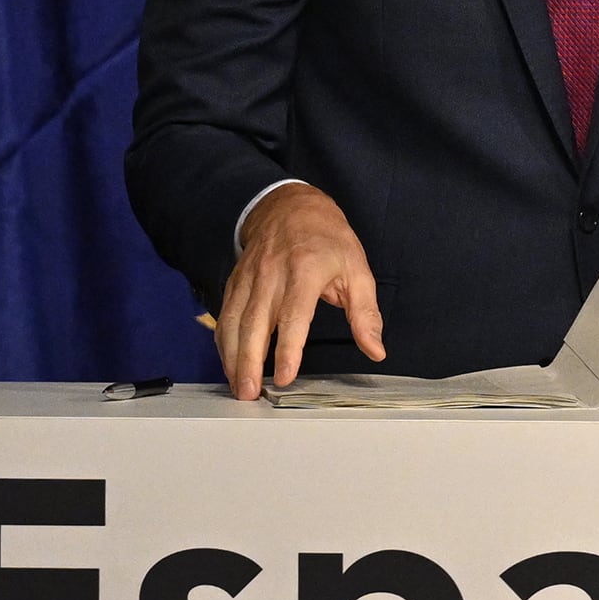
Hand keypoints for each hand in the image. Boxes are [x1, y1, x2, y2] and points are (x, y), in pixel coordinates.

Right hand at [215, 182, 383, 398]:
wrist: (290, 206)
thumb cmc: (328, 239)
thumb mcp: (357, 270)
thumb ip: (365, 314)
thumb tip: (376, 350)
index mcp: (306, 270)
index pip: (293, 315)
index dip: (288, 348)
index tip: (285, 376)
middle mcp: (273, 274)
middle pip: (255, 323)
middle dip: (249, 361)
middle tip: (250, 393)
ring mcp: (249, 277)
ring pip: (234, 321)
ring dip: (232, 357)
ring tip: (238, 386)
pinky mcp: (235, 281)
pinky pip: (224, 314)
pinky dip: (223, 341)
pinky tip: (228, 363)